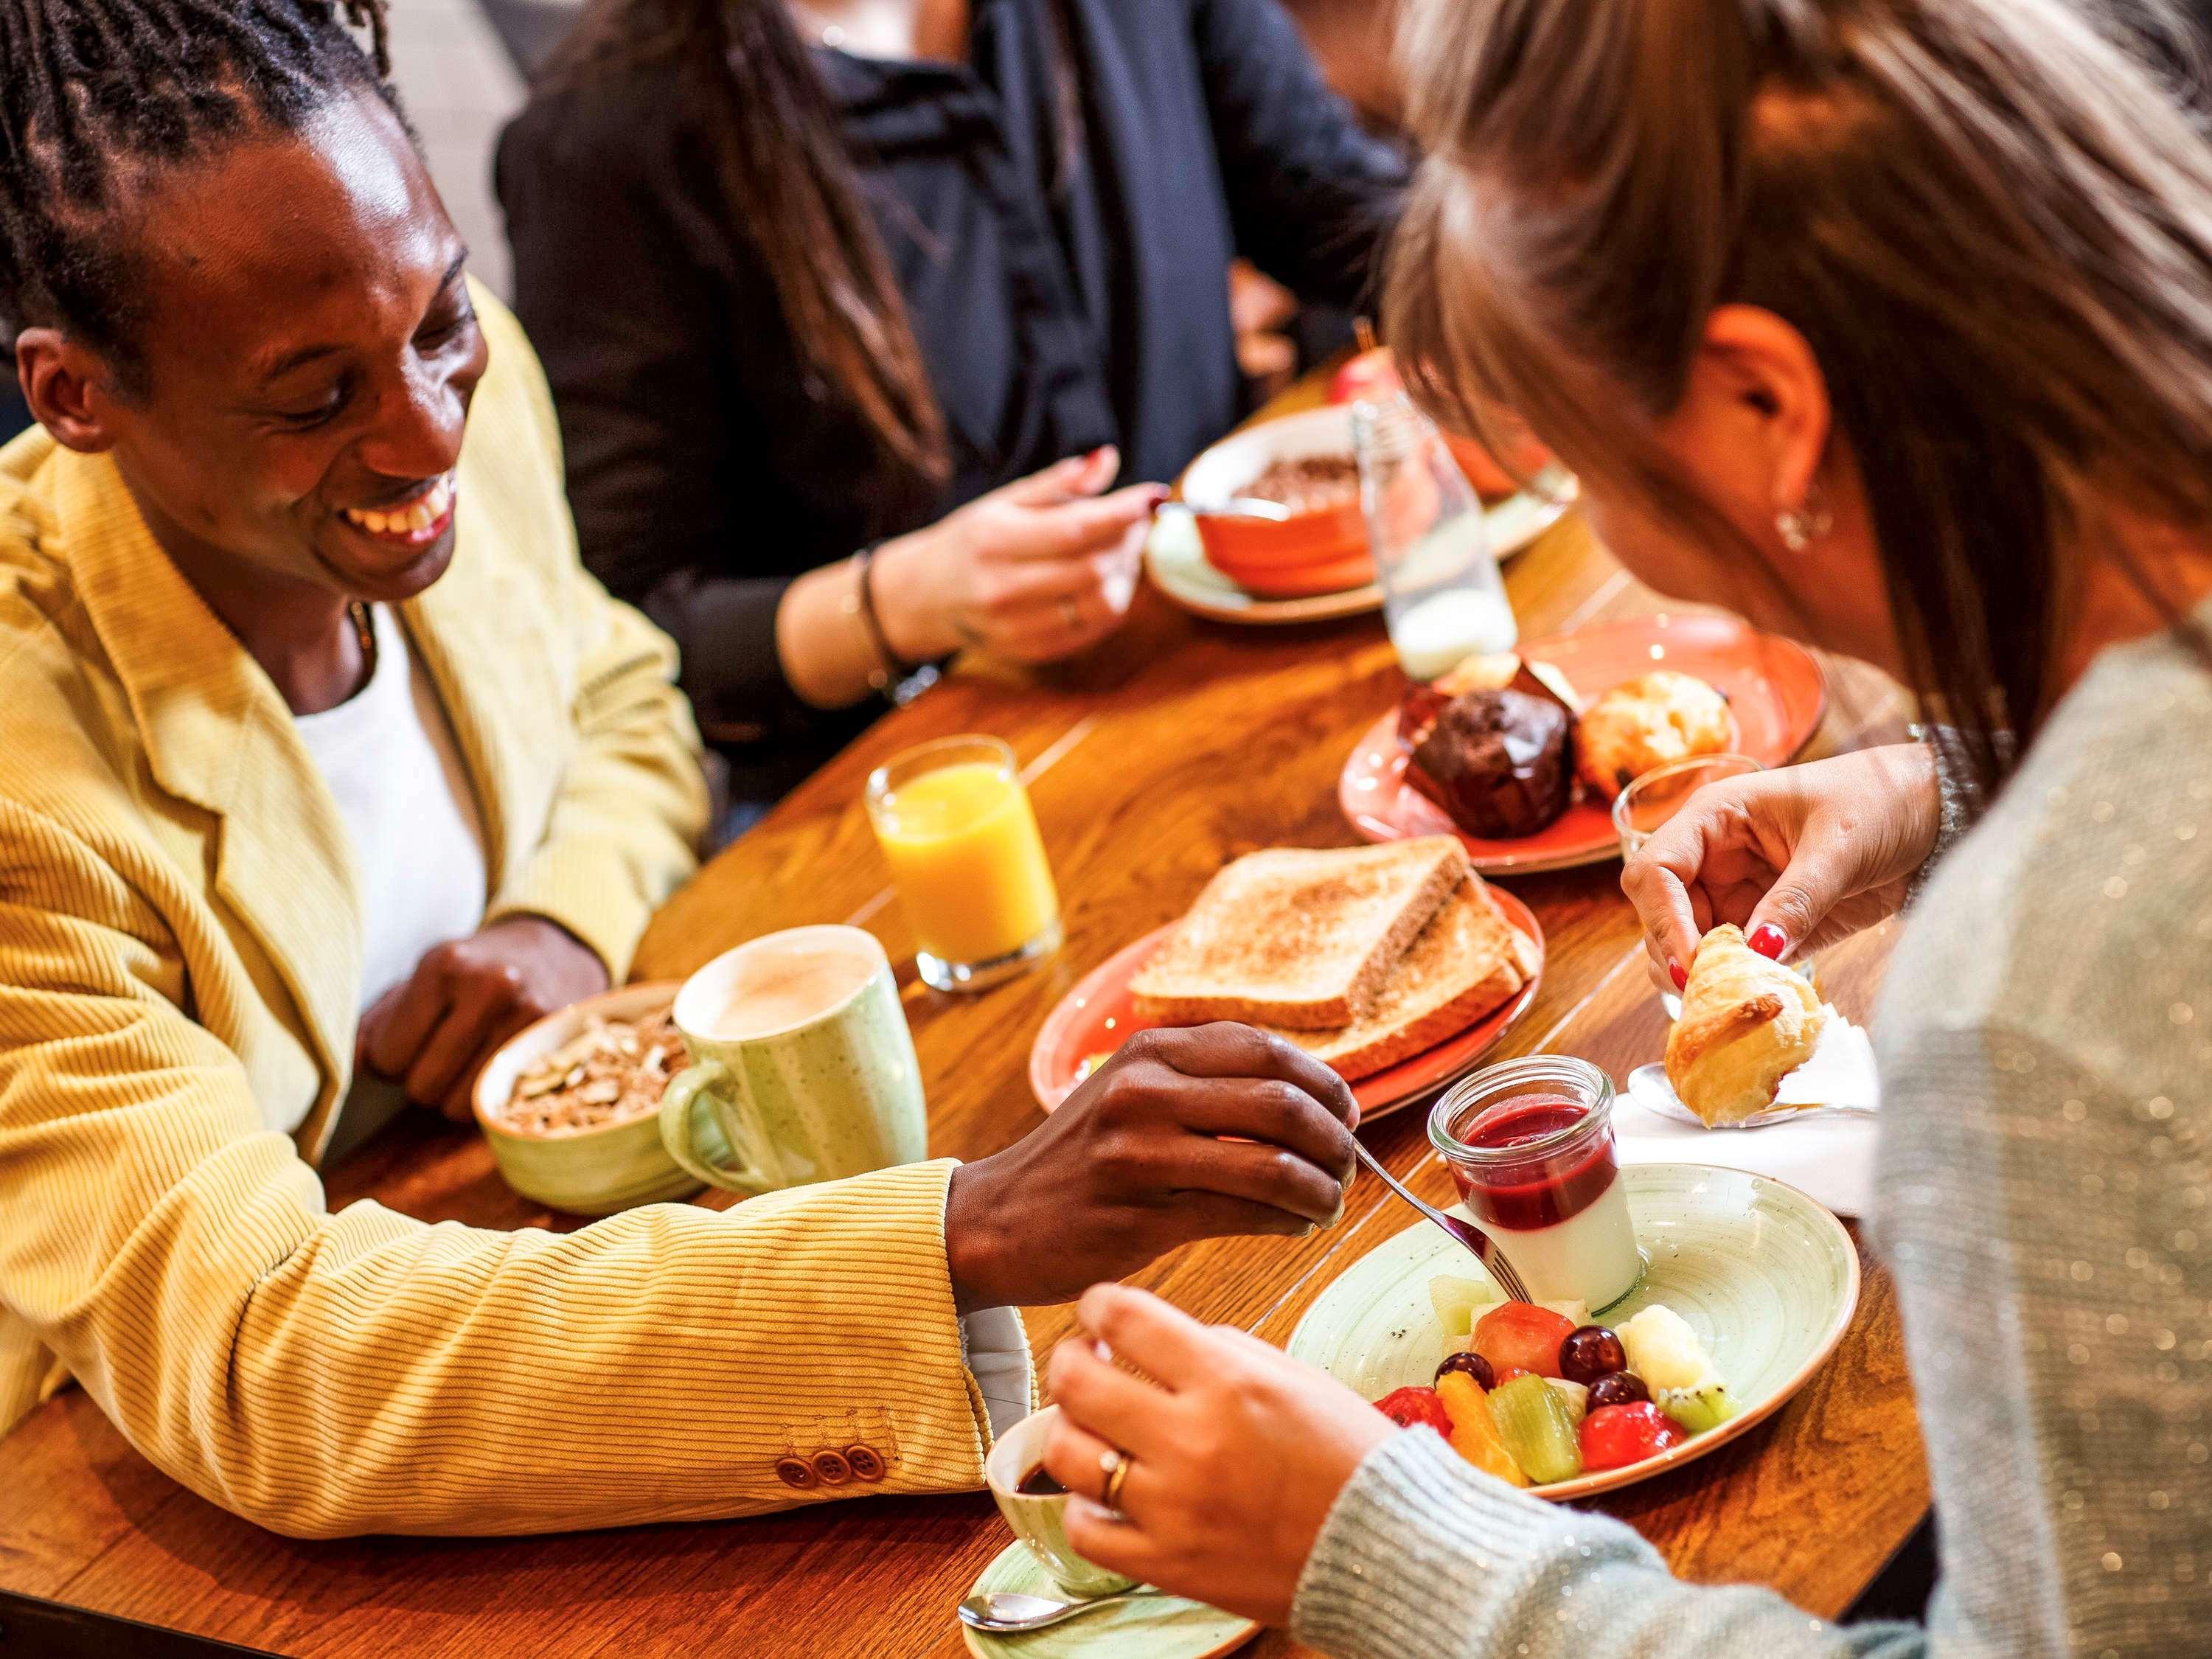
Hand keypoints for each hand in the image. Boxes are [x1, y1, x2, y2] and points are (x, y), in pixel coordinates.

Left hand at [358, 916, 610, 1119]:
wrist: (558, 951)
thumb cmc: (472, 974)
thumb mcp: (421, 982)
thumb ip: (376, 1025)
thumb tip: (350, 1067)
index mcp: (444, 965)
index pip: (388, 1058)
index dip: (393, 1061)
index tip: (415, 1042)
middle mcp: (490, 985)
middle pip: (423, 1087)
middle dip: (426, 1081)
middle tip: (447, 1054)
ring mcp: (530, 1015)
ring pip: (462, 1105)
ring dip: (459, 1096)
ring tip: (475, 1061)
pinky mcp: (557, 1043)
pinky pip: (502, 1107)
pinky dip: (494, 1099)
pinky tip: (503, 1071)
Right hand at [871, 445, 1162, 665]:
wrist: (926, 597)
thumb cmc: (971, 541)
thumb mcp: (1005, 501)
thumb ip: (1058, 483)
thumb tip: (1107, 460)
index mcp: (993, 541)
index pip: (1074, 529)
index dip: (1122, 513)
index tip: (1152, 495)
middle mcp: (1003, 589)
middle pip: (1094, 567)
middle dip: (1128, 539)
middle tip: (1135, 520)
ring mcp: (1017, 628)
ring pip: (1103, 603)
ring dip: (1126, 572)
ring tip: (1121, 549)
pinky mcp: (1032, 653)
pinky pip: (1095, 629)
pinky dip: (1113, 600)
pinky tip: (1106, 578)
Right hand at [943, 1024, 1359, 1313]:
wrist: (997, 1221)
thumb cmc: (1081, 1163)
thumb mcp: (1132, 1092)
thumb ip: (1206, 1083)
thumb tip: (1314, 1101)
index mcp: (1152, 1050)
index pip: (1266, 1049)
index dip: (1324, 1083)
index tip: (1345, 1115)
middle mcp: (1147, 1089)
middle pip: (1283, 1102)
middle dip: (1335, 1141)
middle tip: (1346, 1168)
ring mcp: (1142, 1150)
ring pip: (1275, 1163)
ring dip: (1322, 1190)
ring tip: (1328, 1205)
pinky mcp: (1145, 1212)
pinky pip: (1247, 1214)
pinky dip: (1289, 1222)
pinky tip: (1293, 1227)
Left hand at [1041, 1283, 1394, 1625]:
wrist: (1392, 1550)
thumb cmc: (1350, 1456)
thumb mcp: (1294, 1376)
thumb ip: (1220, 1349)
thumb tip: (1156, 1338)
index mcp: (1228, 1381)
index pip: (1123, 1318)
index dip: (1097, 1306)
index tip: (1099, 1313)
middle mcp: (1192, 1439)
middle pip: (1075, 1381)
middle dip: (1070, 1360)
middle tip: (1085, 1363)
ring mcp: (1174, 1507)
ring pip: (1067, 1453)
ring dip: (1072, 1431)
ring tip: (1094, 1430)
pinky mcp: (1168, 1565)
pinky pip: (1085, 1530)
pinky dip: (1085, 1508)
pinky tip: (1107, 1494)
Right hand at [1621, 743, 1939, 992]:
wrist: (1933, 817)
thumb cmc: (1882, 802)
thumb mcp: (1840, 846)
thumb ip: (1798, 899)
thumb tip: (1758, 951)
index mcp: (1715, 818)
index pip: (1657, 869)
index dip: (1663, 917)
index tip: (1692, 961)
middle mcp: (1713, 858)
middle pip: (1661, 914)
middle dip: (1677, 955)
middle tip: (1711, 992)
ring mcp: (1736, 895)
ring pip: (1688, 946)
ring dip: (1702, 977)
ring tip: (1732, 1000)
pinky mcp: (1765, 928)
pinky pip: (1734, 963)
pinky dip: (1736, 986)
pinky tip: (1755, 999)